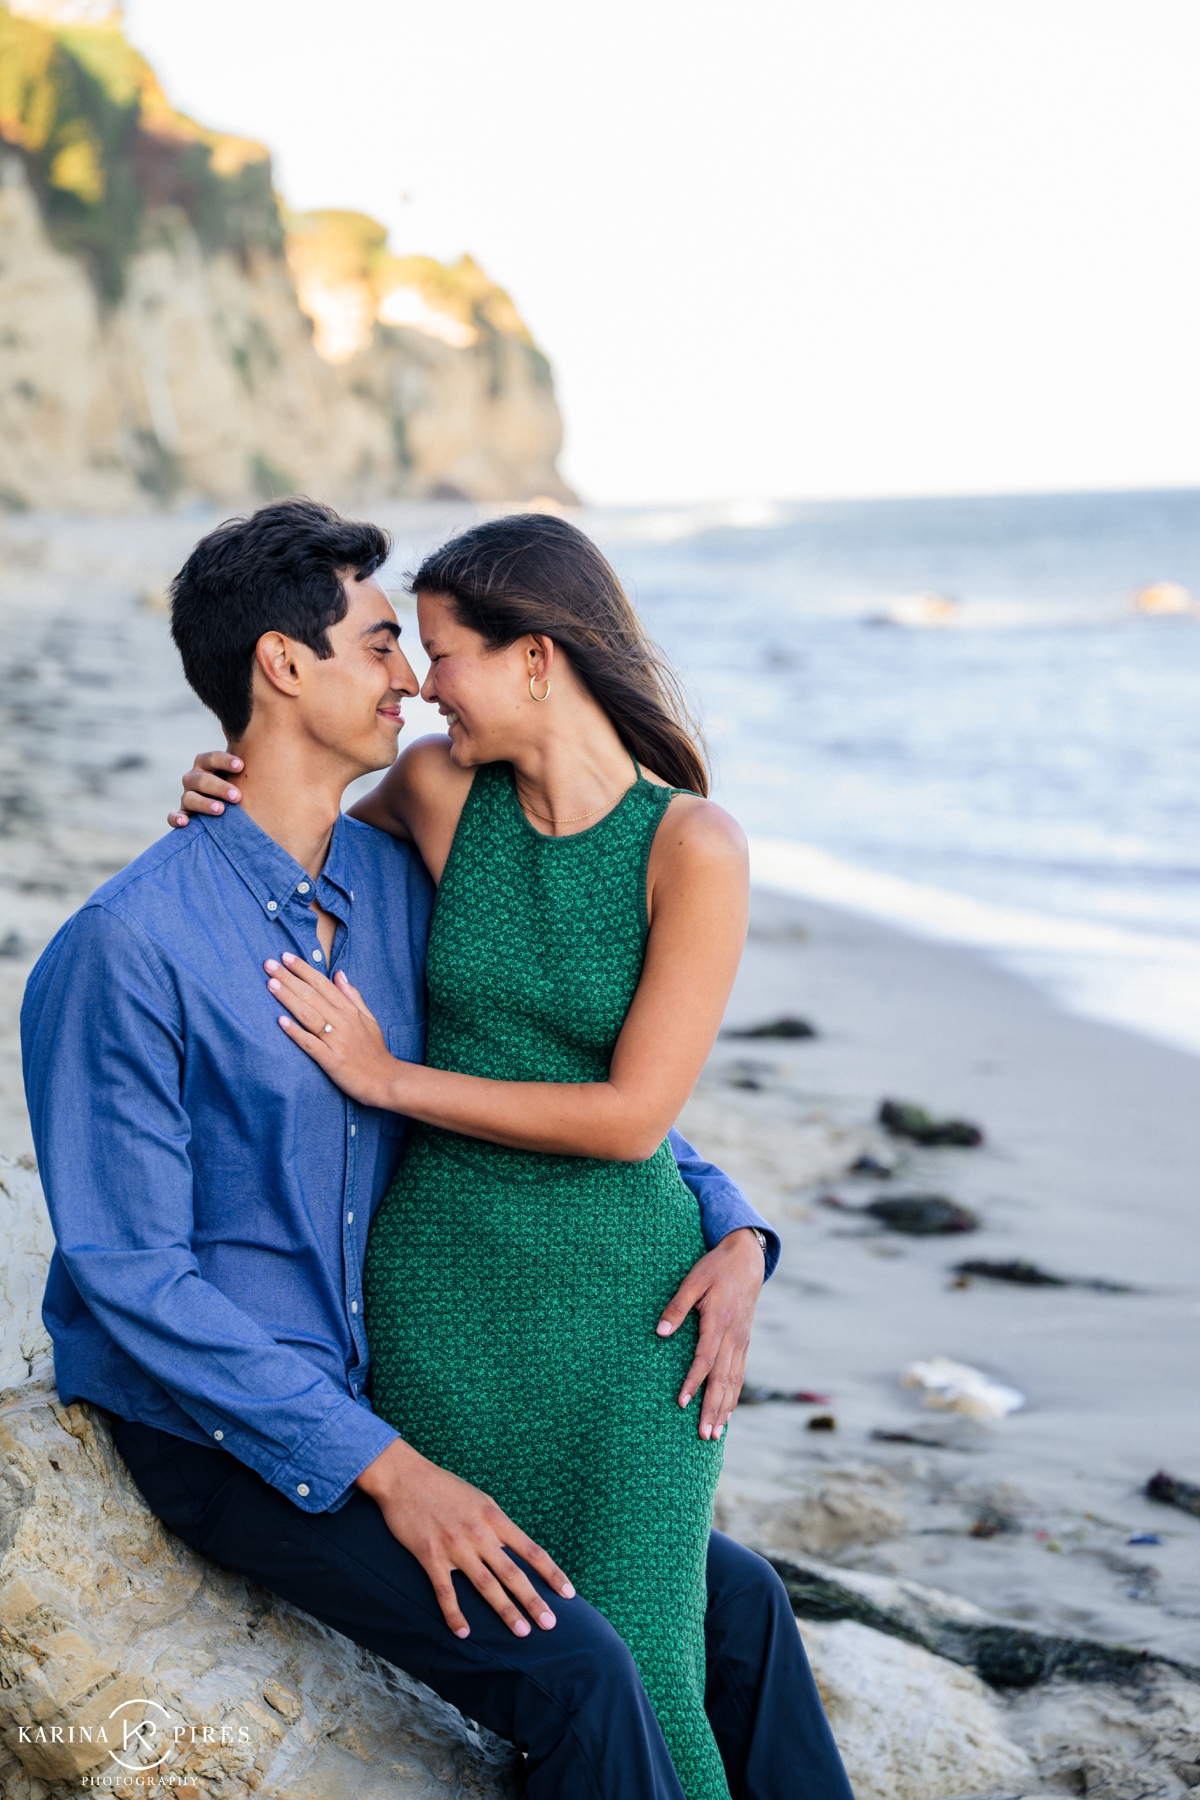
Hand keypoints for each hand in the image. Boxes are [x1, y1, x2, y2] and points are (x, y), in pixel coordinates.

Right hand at [167, 750, 243, 827]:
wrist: (232, 803)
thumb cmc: (238, 780)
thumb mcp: (242, 765)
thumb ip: (244, 745)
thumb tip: (248, 715)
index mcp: (207, 764)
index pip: (211, 758)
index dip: (224, 761)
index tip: (241, 766)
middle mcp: (194, 778)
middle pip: (200, 779)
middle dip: (219, 787)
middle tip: (237, 796)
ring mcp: (188, 796)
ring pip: (189, 797)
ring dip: (203, 803)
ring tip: (220, 810)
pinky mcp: (184, 815)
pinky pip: (173, 816)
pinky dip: (176, 818)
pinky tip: (185, 823)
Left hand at [266, 954, 400, 1108]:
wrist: (386, 1080)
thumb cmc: (375, 1050)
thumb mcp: (369, 1018)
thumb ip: (352, 995)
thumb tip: (339, 974)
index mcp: (350, 1010)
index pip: (323, 984)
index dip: (304, 970)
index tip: (286, 957)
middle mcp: (342, 1021)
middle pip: (312, 995)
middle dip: (289, 978)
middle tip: (268, 964)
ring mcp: (336, 1040)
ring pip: (309, 1015)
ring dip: (288, 998)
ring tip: (271, 984)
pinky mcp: (331, 1060)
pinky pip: (310, 1044)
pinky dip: (296, 1032)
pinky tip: (280, 1022)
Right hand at [356, 1438, 574, 1637]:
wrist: (405, 1476)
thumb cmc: (443, 1487)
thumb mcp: (479, 1499)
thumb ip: (496, 1524)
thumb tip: (514, 1545)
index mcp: (494, 1518)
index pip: (531, 1550)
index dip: (551, 1573)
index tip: (568, 1593)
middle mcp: (479, 1534)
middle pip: (512, 1573)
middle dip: (533, 1600)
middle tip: (550, 1624)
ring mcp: (455, 1546)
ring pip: (485, 1585)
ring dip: (505, 1611)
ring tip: (521, 1632)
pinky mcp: (430, 1555)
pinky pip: (445, 1591)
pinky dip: (455, 1614)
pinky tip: (464, 1633)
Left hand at [656, 1227, 764, 1440]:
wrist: (748, 1260)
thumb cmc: (716, 1267)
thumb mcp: (694, 1279)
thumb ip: (678, 1306)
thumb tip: (661, 1331)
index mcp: (719, 1320)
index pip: (705, 1358)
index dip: (693, 1381)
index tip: (681, 1402)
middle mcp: (733, 1336)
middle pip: (722, 1378)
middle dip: (712, 1408)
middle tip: (703, 1435)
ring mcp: (741, 1341)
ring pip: (733, 1381)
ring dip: (724, 1409)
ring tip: (714, 1434)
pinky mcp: (744, 1343)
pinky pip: (740, 1374)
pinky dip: (734, 1396)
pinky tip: (727, 1414)